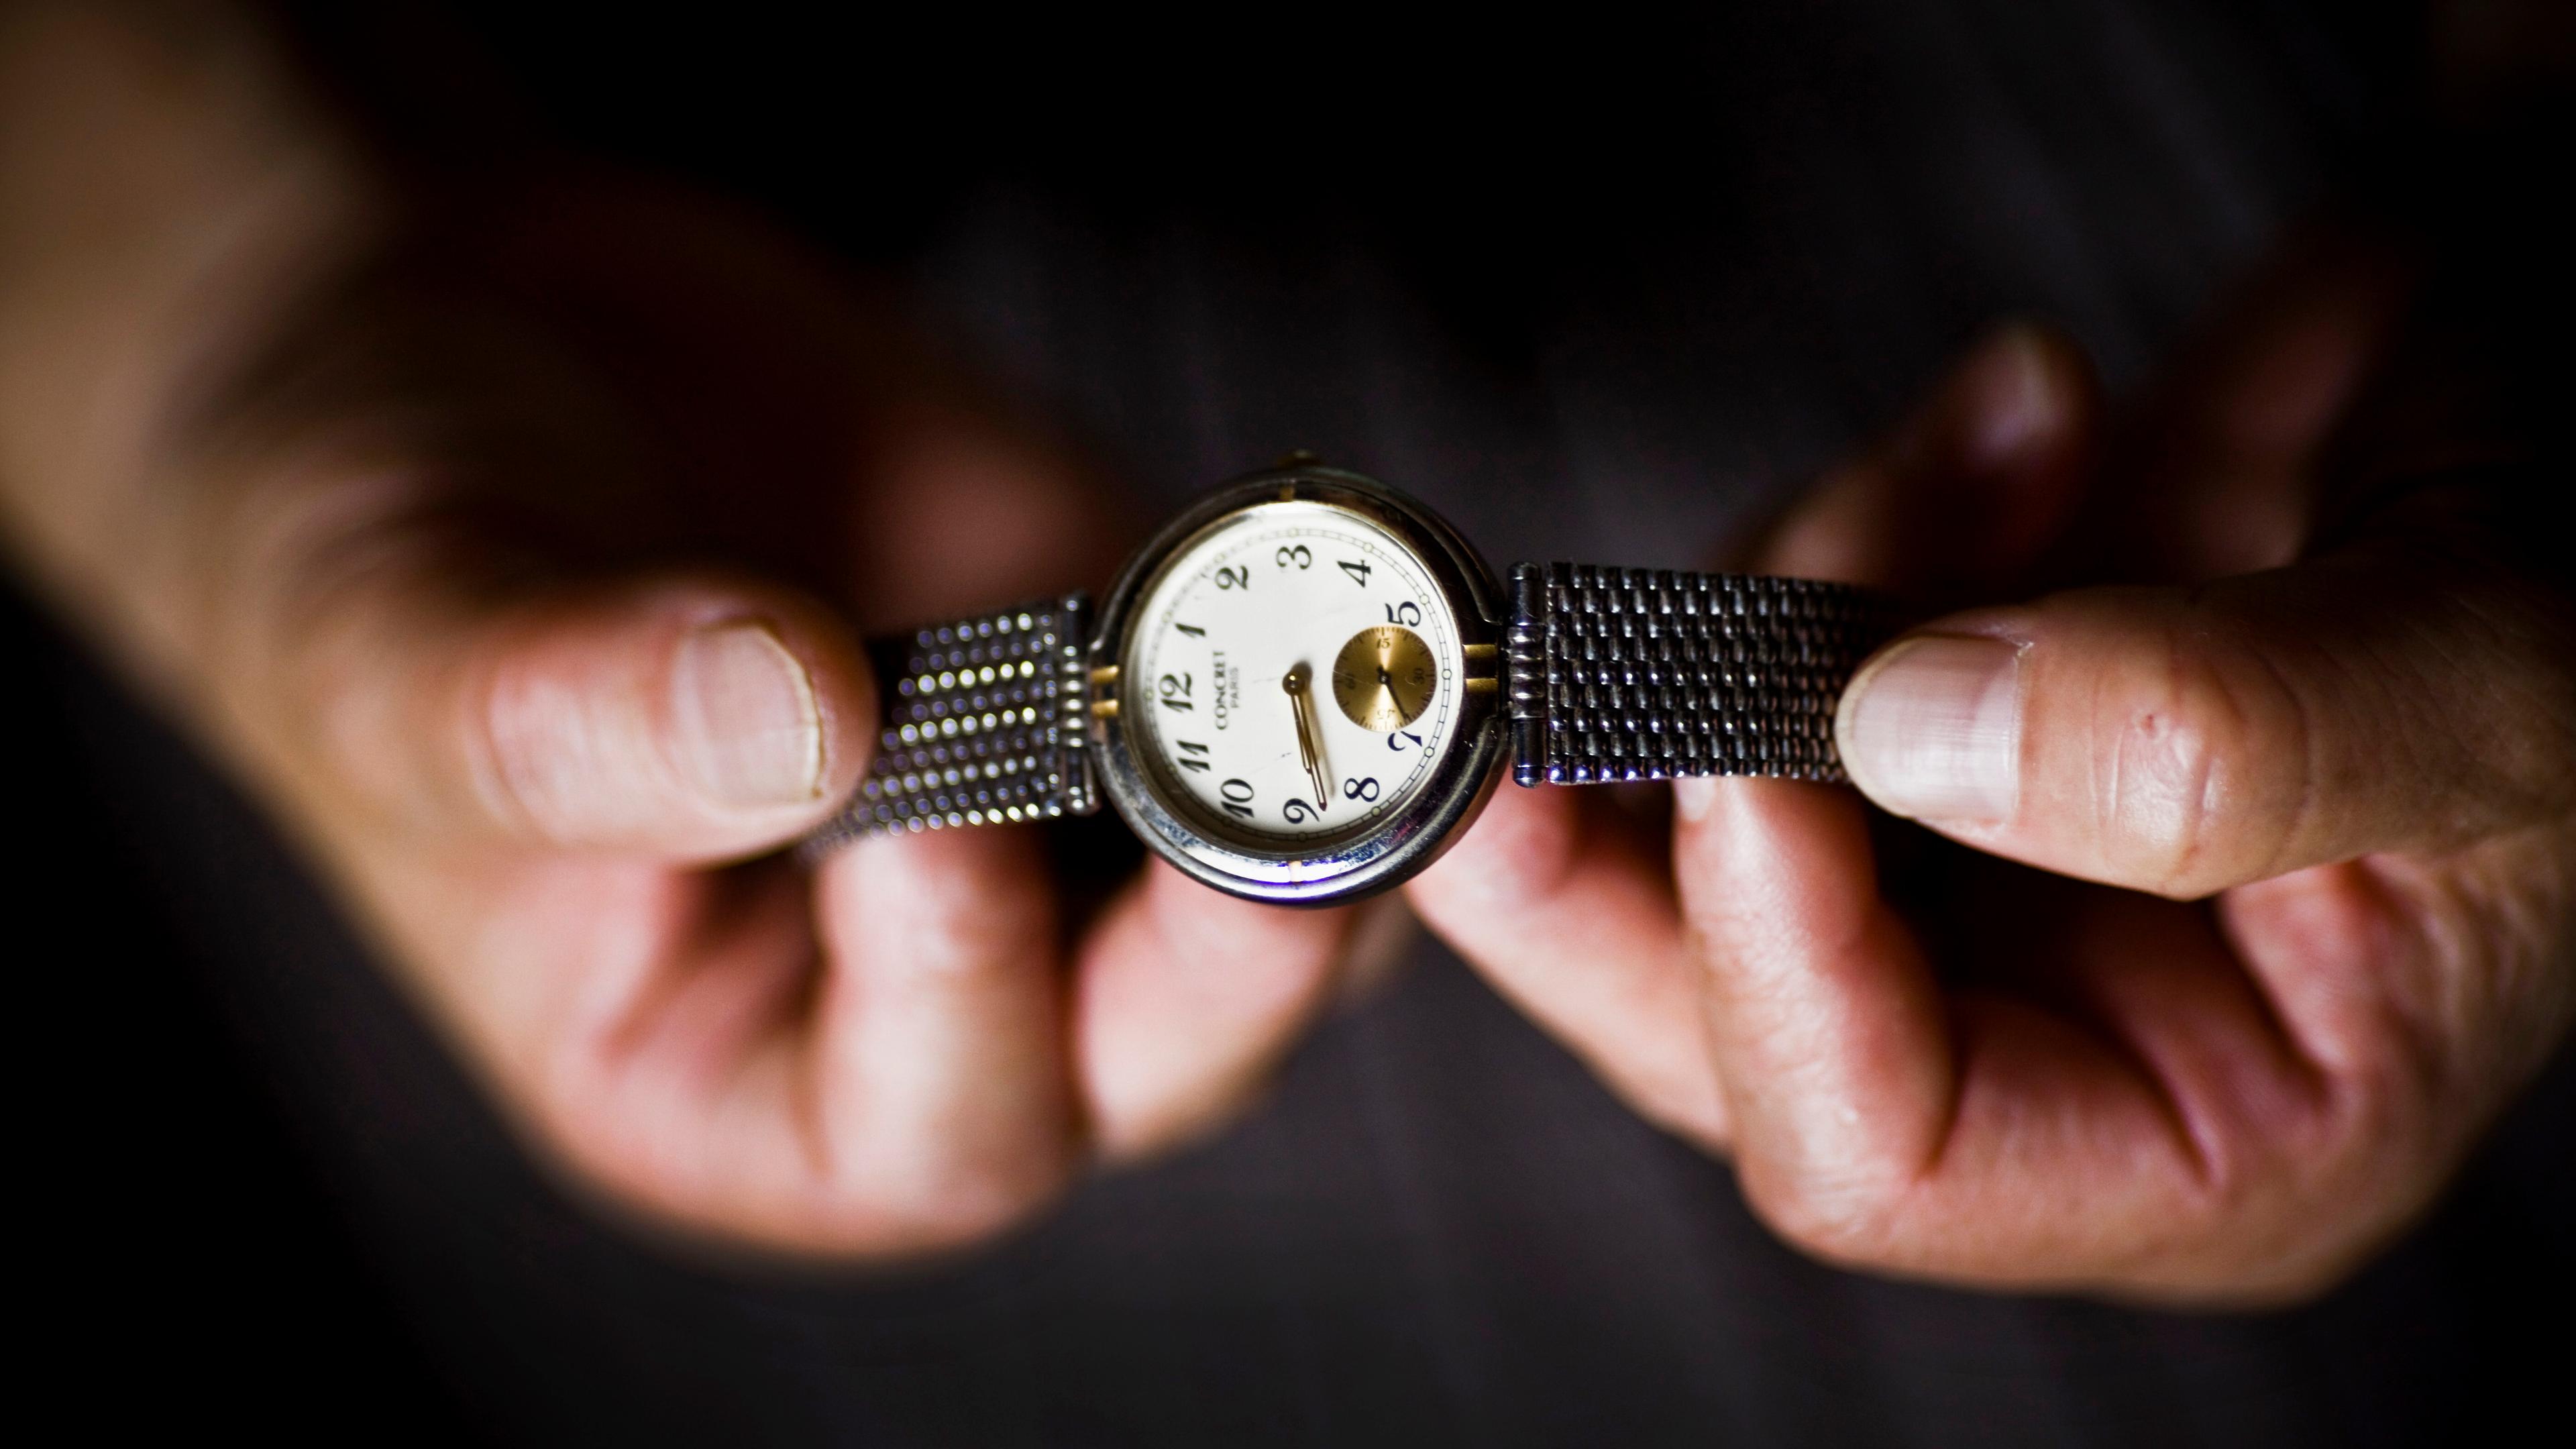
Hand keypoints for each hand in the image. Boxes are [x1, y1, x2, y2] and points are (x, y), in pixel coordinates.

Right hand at [0, 11, 1365, 1255]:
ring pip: (1272, 900)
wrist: (460, 339)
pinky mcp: (1123, 669)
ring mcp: (1050, 828)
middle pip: (1154, 1048)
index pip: (922, 1131)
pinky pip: (1288, 705)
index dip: (960, 1001)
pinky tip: (1321, 550)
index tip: (936, 824)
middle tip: (1260, 769)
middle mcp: (922, 989)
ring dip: (1331, 792)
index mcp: (731, 1076)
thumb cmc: (363, 547)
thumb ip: (570, 709)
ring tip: (1320, 647)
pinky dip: (1329, 644)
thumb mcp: (397, 636)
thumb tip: (801, 714)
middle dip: (1231, 936)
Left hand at [1411, 230, 2575, 1301]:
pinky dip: (1844, 520)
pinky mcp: (1920, 728)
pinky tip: (2009, 429)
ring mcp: (1962, 878)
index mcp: (2197, 1139)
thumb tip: (1913, 731)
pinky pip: (1758, 662)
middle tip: (1596, 643)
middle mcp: (2045, 1035)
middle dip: (1633, 804)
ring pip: (1696, 803)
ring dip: (1792, 590)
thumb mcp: (2490, 696)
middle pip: (1694, 1006)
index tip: (1744, 747)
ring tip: (2007, 440)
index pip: (1872, 1148)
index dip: (1768, 959)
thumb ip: (2226, 741)